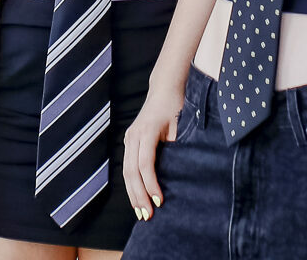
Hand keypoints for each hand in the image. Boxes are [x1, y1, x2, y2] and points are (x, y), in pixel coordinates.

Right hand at [121, 81, 184, 218]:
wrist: (164, 89)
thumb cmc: (176, 106)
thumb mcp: (180, 126)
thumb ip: (176, 148)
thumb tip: (177, 174)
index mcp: (146, 131)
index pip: (145, 164)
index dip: (151, 184)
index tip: (160, 201)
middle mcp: (133, 135)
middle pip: (131, 171)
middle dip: (139, 195)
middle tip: (148, 216)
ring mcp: (129, 138)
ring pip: (126, 171)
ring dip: (133, 194)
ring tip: (140, 213)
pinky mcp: (129, 141)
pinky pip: (127, 167)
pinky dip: (131, 185)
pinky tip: (137, 199)